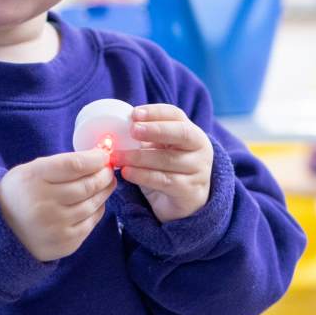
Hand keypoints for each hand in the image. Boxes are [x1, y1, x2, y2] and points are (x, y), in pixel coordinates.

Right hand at [0, 149, 114, 261]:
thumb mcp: (31, 171)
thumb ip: (63, 163)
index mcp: (33, 179)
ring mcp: (55, 227)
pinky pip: (91, 223)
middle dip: (104, 175)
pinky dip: (97, 210)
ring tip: (106, 184)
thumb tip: (100, 157)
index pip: (74, 165)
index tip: (104, 156)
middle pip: (87, 186)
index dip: (95, 159)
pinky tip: (95, 203)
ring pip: (92, 204)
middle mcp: (43, 204)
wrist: (1, 231)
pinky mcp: (65, 244)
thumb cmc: (22, 194)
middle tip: (108, 170)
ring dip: (104, 192)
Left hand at [119, 104, 214, 223]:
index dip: (156, 112)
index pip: (177, 115)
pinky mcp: (190, 191)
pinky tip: (126, 173)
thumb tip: (115, 128)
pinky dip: (142, 176)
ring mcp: (198, 171)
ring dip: (139, 157)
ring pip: (168, 159)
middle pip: (181, 133)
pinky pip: (164, 181)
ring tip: (117, 156)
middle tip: (133, 130)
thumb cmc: (167, 170)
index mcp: (192, 133)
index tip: (134, 114)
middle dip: (155, 129)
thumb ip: (145, 138)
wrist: (184, 202)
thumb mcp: (160, 150)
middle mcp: (200, 149)